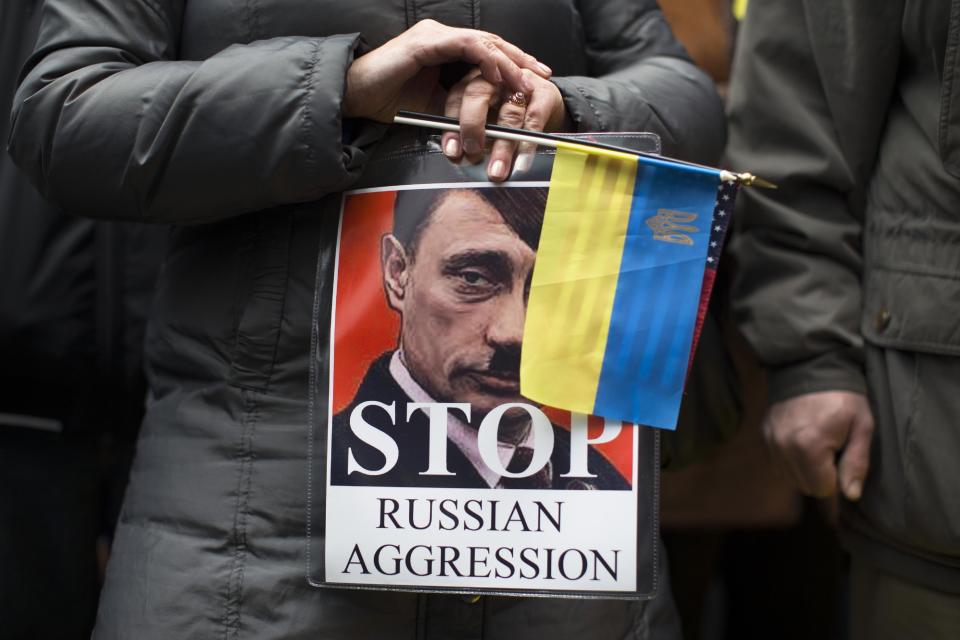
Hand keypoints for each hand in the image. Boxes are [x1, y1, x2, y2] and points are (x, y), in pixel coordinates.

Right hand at [343, 19, 551, 122]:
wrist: (356, 97)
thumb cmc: (389, 101)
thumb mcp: (436, 107)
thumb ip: (460, 106)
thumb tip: (487, 121)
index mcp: (445, 50)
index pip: (487, 53)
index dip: (513, 65)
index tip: (534, 80)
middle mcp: (443, 37)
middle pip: (492, 44)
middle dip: (520, 59)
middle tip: (543, 75)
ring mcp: (435, 37)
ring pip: (483, 43)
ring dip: (508, 61)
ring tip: (525, 78)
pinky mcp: (426, 43)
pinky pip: (465, 46)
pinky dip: (485, 59)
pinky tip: (499, 74)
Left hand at [440, 69, 568, 180]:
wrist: (546, 102)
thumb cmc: (508, 114)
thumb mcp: (485, 119)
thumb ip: (470, 134)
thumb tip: (459, 160)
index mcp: (474, 82)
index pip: (456, 98)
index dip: (452, 126)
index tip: (452, 152)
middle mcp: (495, 78)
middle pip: (478, 95)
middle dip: (472, 127)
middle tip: (472, 154)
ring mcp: (520, 83)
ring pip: (508, 114)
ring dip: (502, 147)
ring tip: (497, 171)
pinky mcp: (543, 94)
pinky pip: (534, 120)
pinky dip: (527, 145)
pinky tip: (521, 163)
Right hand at [762, 391, 873, 500]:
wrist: (811, 366)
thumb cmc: (842, 397)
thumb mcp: (862, 427)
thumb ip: (857, 463)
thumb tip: (852, 495)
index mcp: (809, 446)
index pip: (822, 489)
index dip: (837, 477)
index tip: (842, 454)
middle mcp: (784, 447)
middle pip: (805, 486)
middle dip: (821, 474)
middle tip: (832, 448)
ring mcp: (771, 441)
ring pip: (790, 477)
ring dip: (805, 468)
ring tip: (817, 443)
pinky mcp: (765, 434)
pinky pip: (778, 463)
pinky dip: (791, 459)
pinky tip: (802, 440)